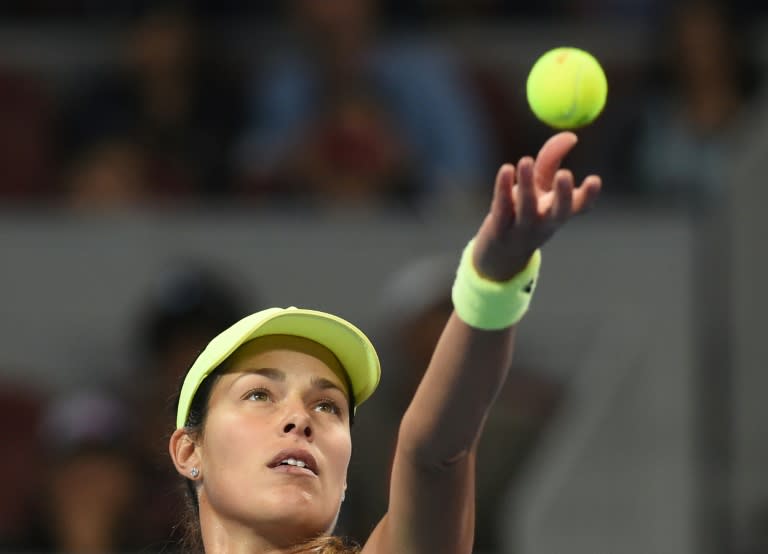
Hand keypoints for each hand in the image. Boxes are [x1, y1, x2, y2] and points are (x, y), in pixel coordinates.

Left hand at [473, 132, 601, 280]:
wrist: (501, 251)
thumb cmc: (527, 210)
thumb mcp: (541, 185)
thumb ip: (553, 159)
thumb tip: (570, 135)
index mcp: (561, 213)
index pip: (581, 206)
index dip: (589, 195)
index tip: (595, 179)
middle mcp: (546, 222)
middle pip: (558, 211)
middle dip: (563, 194)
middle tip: (565, 174)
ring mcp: (523, 227)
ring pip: (526, 206)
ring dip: (527, 183)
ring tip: (525, 160)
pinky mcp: (499, 227)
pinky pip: (502, 206)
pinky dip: (503, 187)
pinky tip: (506, 170)